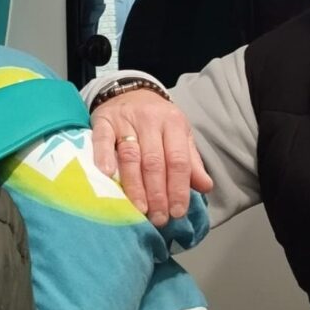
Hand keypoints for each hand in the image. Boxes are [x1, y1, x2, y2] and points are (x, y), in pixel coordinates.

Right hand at [91, 89, 213, 226]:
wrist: (130, 92)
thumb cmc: (157, 122)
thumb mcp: (179, 135)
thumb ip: (191, 162)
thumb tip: (206, 187)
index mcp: (174, 123)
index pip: (178, 160)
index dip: (178, 188)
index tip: (177, 212)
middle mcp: (150, 120)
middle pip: (154, 161)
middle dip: (157, 194)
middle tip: (158, 218)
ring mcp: (125, 120)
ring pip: (131, 156)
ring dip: (135, 186)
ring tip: (139, 210)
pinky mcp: (103, 121)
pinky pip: (102, 139)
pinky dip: (104, 157)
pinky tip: (107, 175)